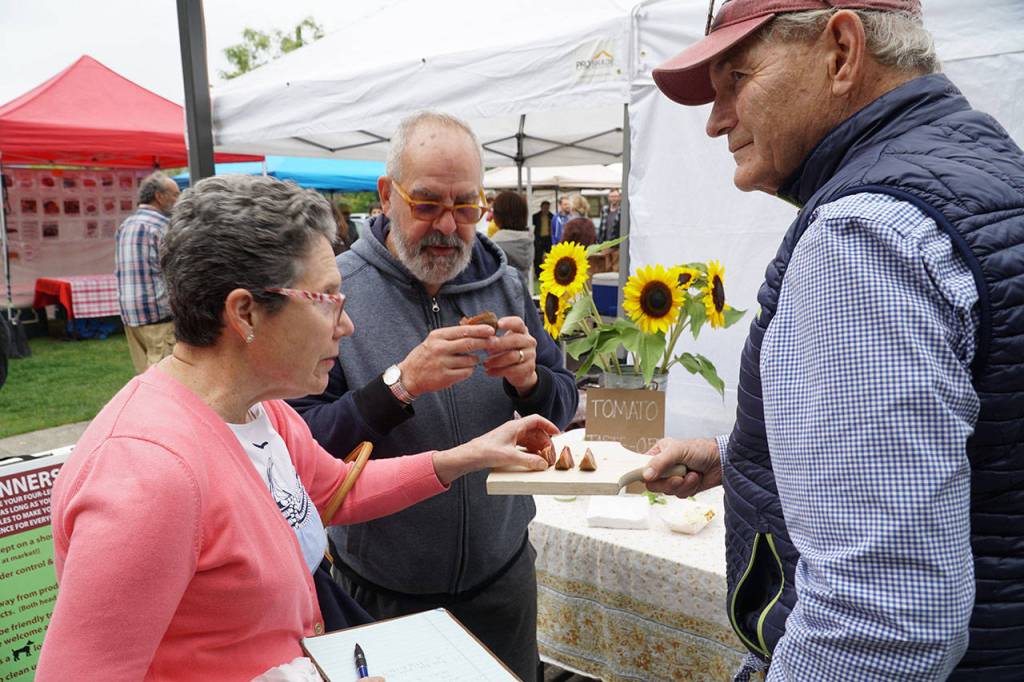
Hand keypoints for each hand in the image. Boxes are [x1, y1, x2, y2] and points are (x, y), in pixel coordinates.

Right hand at [397, 324, 495, 396]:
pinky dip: (469, 370)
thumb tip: (475, 328)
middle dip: (485, 342)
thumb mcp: (434, 340)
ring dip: (475, 359)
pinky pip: (466, 372)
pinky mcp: (445, 377)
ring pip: (470, 360)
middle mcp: (440, 348)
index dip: (479, 330)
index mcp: (438, 336)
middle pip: (469, 344)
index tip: (491, 329)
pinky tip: (464, 369)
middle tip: (495, 342)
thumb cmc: (426, 355)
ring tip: (470, 359)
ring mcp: (442, 363)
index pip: (463, 331)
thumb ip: (452, 335)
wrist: (410, 375)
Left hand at [432, 414, 556, 484]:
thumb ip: (529, 461)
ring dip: (538, 447)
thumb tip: (542, 464)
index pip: (537, 420)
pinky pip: (524, 445)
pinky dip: (531, 451)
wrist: (470, 456)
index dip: (549, 425)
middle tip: (550, 454)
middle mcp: (514, 429)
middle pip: (535, 431)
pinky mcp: (507, 445)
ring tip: (544, 458)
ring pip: (530, 439)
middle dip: (545, 441)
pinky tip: (533, 459)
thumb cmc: (486, 452)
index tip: (557, 434)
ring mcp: (510, 437)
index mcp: (515, 426)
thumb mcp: (510, 457)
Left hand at [482, 316, 537, 394]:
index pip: (518, 323)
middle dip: (500, 343)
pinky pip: (513, 370)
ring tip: (485, 363)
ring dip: (497, 360)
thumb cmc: (506, 351)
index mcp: (522, 331)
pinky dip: (499, 371)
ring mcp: (531, 355)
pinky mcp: (529, 368)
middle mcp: (529, 341)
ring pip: (513, 356)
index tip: (498, 324)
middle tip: (487, 347)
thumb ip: (490, 334)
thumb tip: (470, 327)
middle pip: (515, 340)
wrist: (521, 371)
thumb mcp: (501, 341)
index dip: (508, 322)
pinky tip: (489, 372)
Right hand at [642, 437, 722, 497]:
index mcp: (659, 453)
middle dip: (667, 483)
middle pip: (653, 484)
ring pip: (667, 491)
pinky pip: (679, 495)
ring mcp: (674, 478)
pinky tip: (696, 478)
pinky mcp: (684, 487)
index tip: (648, 478)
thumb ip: (659, 462)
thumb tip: (646, 475)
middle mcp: (664, 467)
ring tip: (691, 474)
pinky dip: (689, 488)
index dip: (644, 474)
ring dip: (681, 485)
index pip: (642, 467)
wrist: (722, 461)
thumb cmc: (701, 449)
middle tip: (677, 477)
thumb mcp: (677, 451)